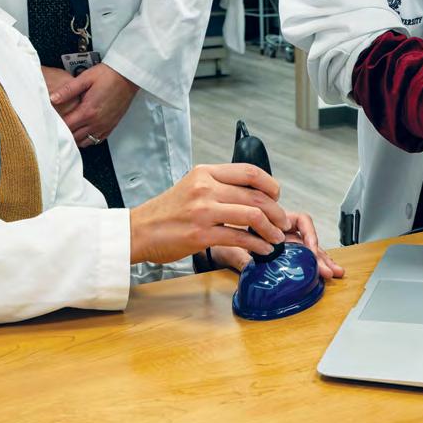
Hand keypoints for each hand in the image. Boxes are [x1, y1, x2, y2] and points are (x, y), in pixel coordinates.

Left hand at [43, 63, 138, 145]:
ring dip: (75, 137)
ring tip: (69, 129)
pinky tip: (83, 132)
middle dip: (64, 132)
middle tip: (57, 126)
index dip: (56, 125)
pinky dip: (87, 139)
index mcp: (87, 111)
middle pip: (74, 136)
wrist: (128, 76)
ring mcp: (104, 126)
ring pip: (84, 141)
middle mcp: (96, 122)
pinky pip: (96, 140)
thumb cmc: (108, 75)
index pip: (66, 125)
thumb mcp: (86, 78)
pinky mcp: (111, 126)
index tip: (50, 121)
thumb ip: (68, 89)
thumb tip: (52, 98)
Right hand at [129, 163, 290, 265]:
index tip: (277, 196)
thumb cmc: (167, 211)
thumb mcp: (192, 186)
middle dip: (277, 211)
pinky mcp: (201, 234)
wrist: (139, 230)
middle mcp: (206, 188)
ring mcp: (204, 211)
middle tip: (282, 222)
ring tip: (276, 238)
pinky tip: (262, 250)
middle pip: (256, 196)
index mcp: (206, 172)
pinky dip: (257, 245)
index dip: (270, 184)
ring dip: (271, 230)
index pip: (249, 171)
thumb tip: (251, 195)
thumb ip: (218, 186)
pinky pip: (239, 238)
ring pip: (252, 216)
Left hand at [208, 211, 345, 279]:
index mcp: (272, 222)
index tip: (310, 249)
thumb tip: (250, 260)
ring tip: (334, 272)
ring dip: (322, 260)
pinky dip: (314, 264)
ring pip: (309, 249)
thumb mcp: (230, 247)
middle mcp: (282, 231)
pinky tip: (325, 272)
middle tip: (329, 269)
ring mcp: (285, 243)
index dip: (309, 234)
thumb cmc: (222, 239)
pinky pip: (303, 258)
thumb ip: (240, 253)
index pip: (300, 221)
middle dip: (320, 253)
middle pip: (308, 238)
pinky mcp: (284, 255)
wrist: (214, 245)